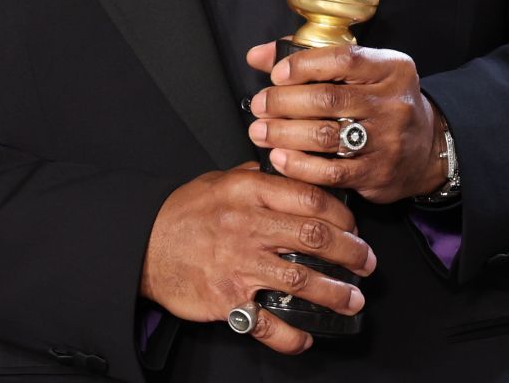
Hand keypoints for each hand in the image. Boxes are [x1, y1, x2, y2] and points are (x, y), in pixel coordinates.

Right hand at [138, 164, 376, 354]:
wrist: (142, 245)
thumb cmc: (181, 214)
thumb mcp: (218, 181)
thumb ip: (255, 178)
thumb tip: (286, 172)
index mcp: (249, 193)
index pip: (310, 198)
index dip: (342, 216)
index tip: (354, 228)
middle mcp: (247, 227)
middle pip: (314, 238)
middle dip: (351, 254)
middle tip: (366, 263)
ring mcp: (238, 265)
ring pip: (301, 281)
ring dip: (335, 294)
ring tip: (353, 301)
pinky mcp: (227, 299)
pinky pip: (267, 323)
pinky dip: (292, 336)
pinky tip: (307, 337)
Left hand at [244, 42, 449, 204]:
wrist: (427, 148)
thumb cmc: (383, 103)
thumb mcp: (363, 73)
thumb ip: (312, 59)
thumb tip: (259, 55)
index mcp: (392, 69)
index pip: (343, 59)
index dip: (304, 65)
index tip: (277, 74)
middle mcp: (394, 102)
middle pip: (328, 99)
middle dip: (284, 102)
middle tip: (260, 105)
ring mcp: (387, 140)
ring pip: (325, 135)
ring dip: (284, 133)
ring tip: (261, 131)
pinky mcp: (377, 173)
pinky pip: (331, 172)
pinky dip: (299, 165)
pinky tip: (280, 158)